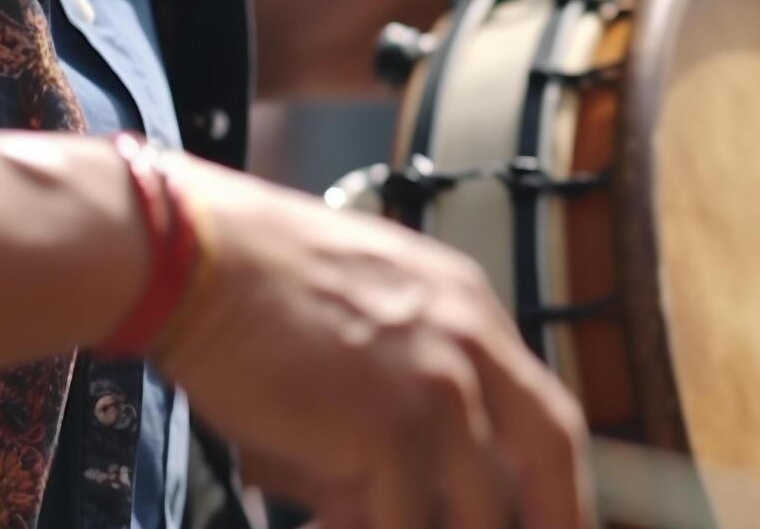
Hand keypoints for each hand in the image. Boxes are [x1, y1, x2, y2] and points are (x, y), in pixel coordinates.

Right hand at [156, 154, 592, 528]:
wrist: (200, 257)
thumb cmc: (256, 284)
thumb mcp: (367, 310)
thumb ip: (406, 388)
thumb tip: (402, 487)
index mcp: (470, 307)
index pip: (544, 404)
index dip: (557, 475)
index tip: (558, 516)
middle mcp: (472, 341)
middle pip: (551, 450)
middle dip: (556, 516)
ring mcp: (439, 386)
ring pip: (476, 506)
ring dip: (432, 525)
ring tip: (354, 514)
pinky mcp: (392, 429)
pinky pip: (400, 521)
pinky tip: (317, 524)